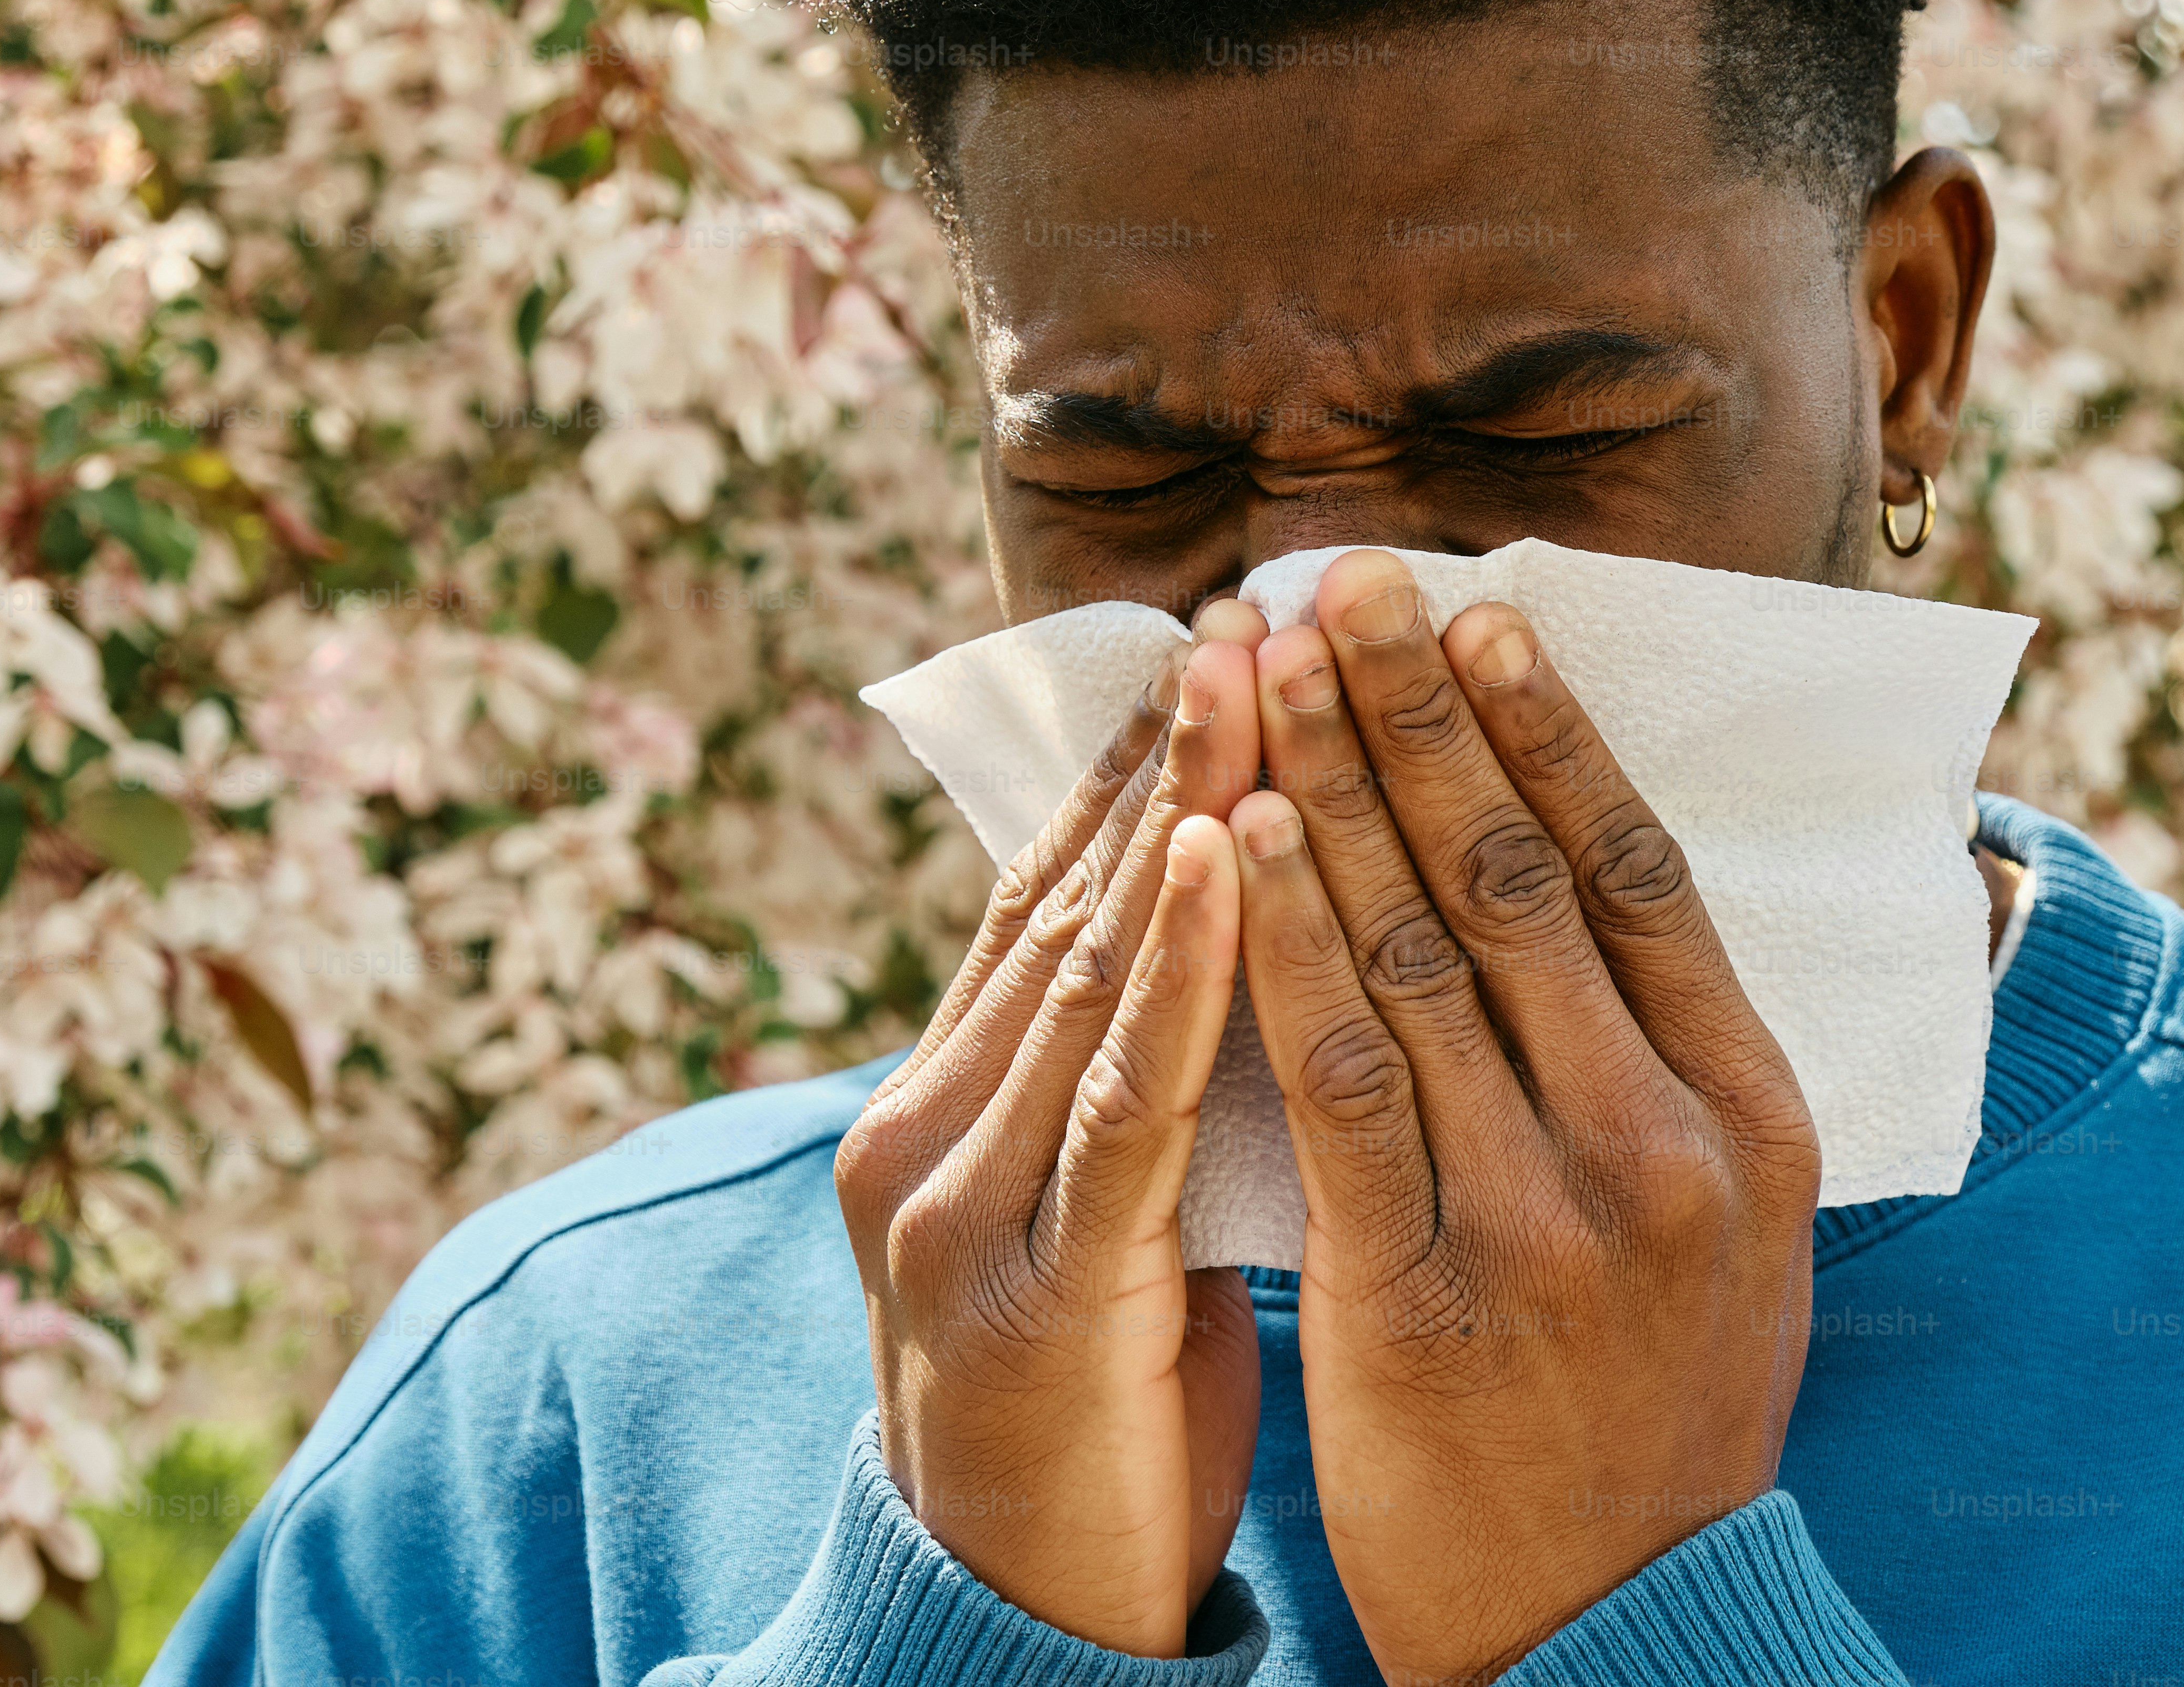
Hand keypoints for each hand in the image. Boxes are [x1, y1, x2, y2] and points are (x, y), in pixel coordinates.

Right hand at [834, 613, 1270, 1655]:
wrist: (1015, 1628)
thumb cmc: (1097, 1415)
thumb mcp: (1102, 1221)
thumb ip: (1130, 1088)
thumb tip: (1236, 941)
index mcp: (944, 1109)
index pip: (1050, 896)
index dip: (1138, 763)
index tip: (1228, 635)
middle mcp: (926, 1130)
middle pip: (1063, 899)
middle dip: (1167, 746)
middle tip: (1257, 599)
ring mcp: (961, 1206)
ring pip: (1086, 967)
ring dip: (1178, 807)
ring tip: (1253, 670)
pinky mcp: (1030, 1287)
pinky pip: (1123, 1099)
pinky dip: (1179, 968)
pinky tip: (1235, 855)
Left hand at [1230, 549, 1820, 1684]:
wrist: (1622, 1631)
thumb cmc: (1656, 1411)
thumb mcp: (1735, 1236)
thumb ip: (1682, 1073)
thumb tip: (1617, 888)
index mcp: (1757, 1119)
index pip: (1644, 872)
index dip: (1554, 729)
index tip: (1478, 612)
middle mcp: (1668, 1149)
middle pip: (1525, 877)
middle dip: (1419, 712)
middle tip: (1339, 580)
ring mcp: (1551, 1220)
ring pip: (1422, 950)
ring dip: (1329, 790)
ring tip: (1264, 668)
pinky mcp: (1425, 1294)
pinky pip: (1339, 1078)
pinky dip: (1280, 944)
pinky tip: (1226, 842)